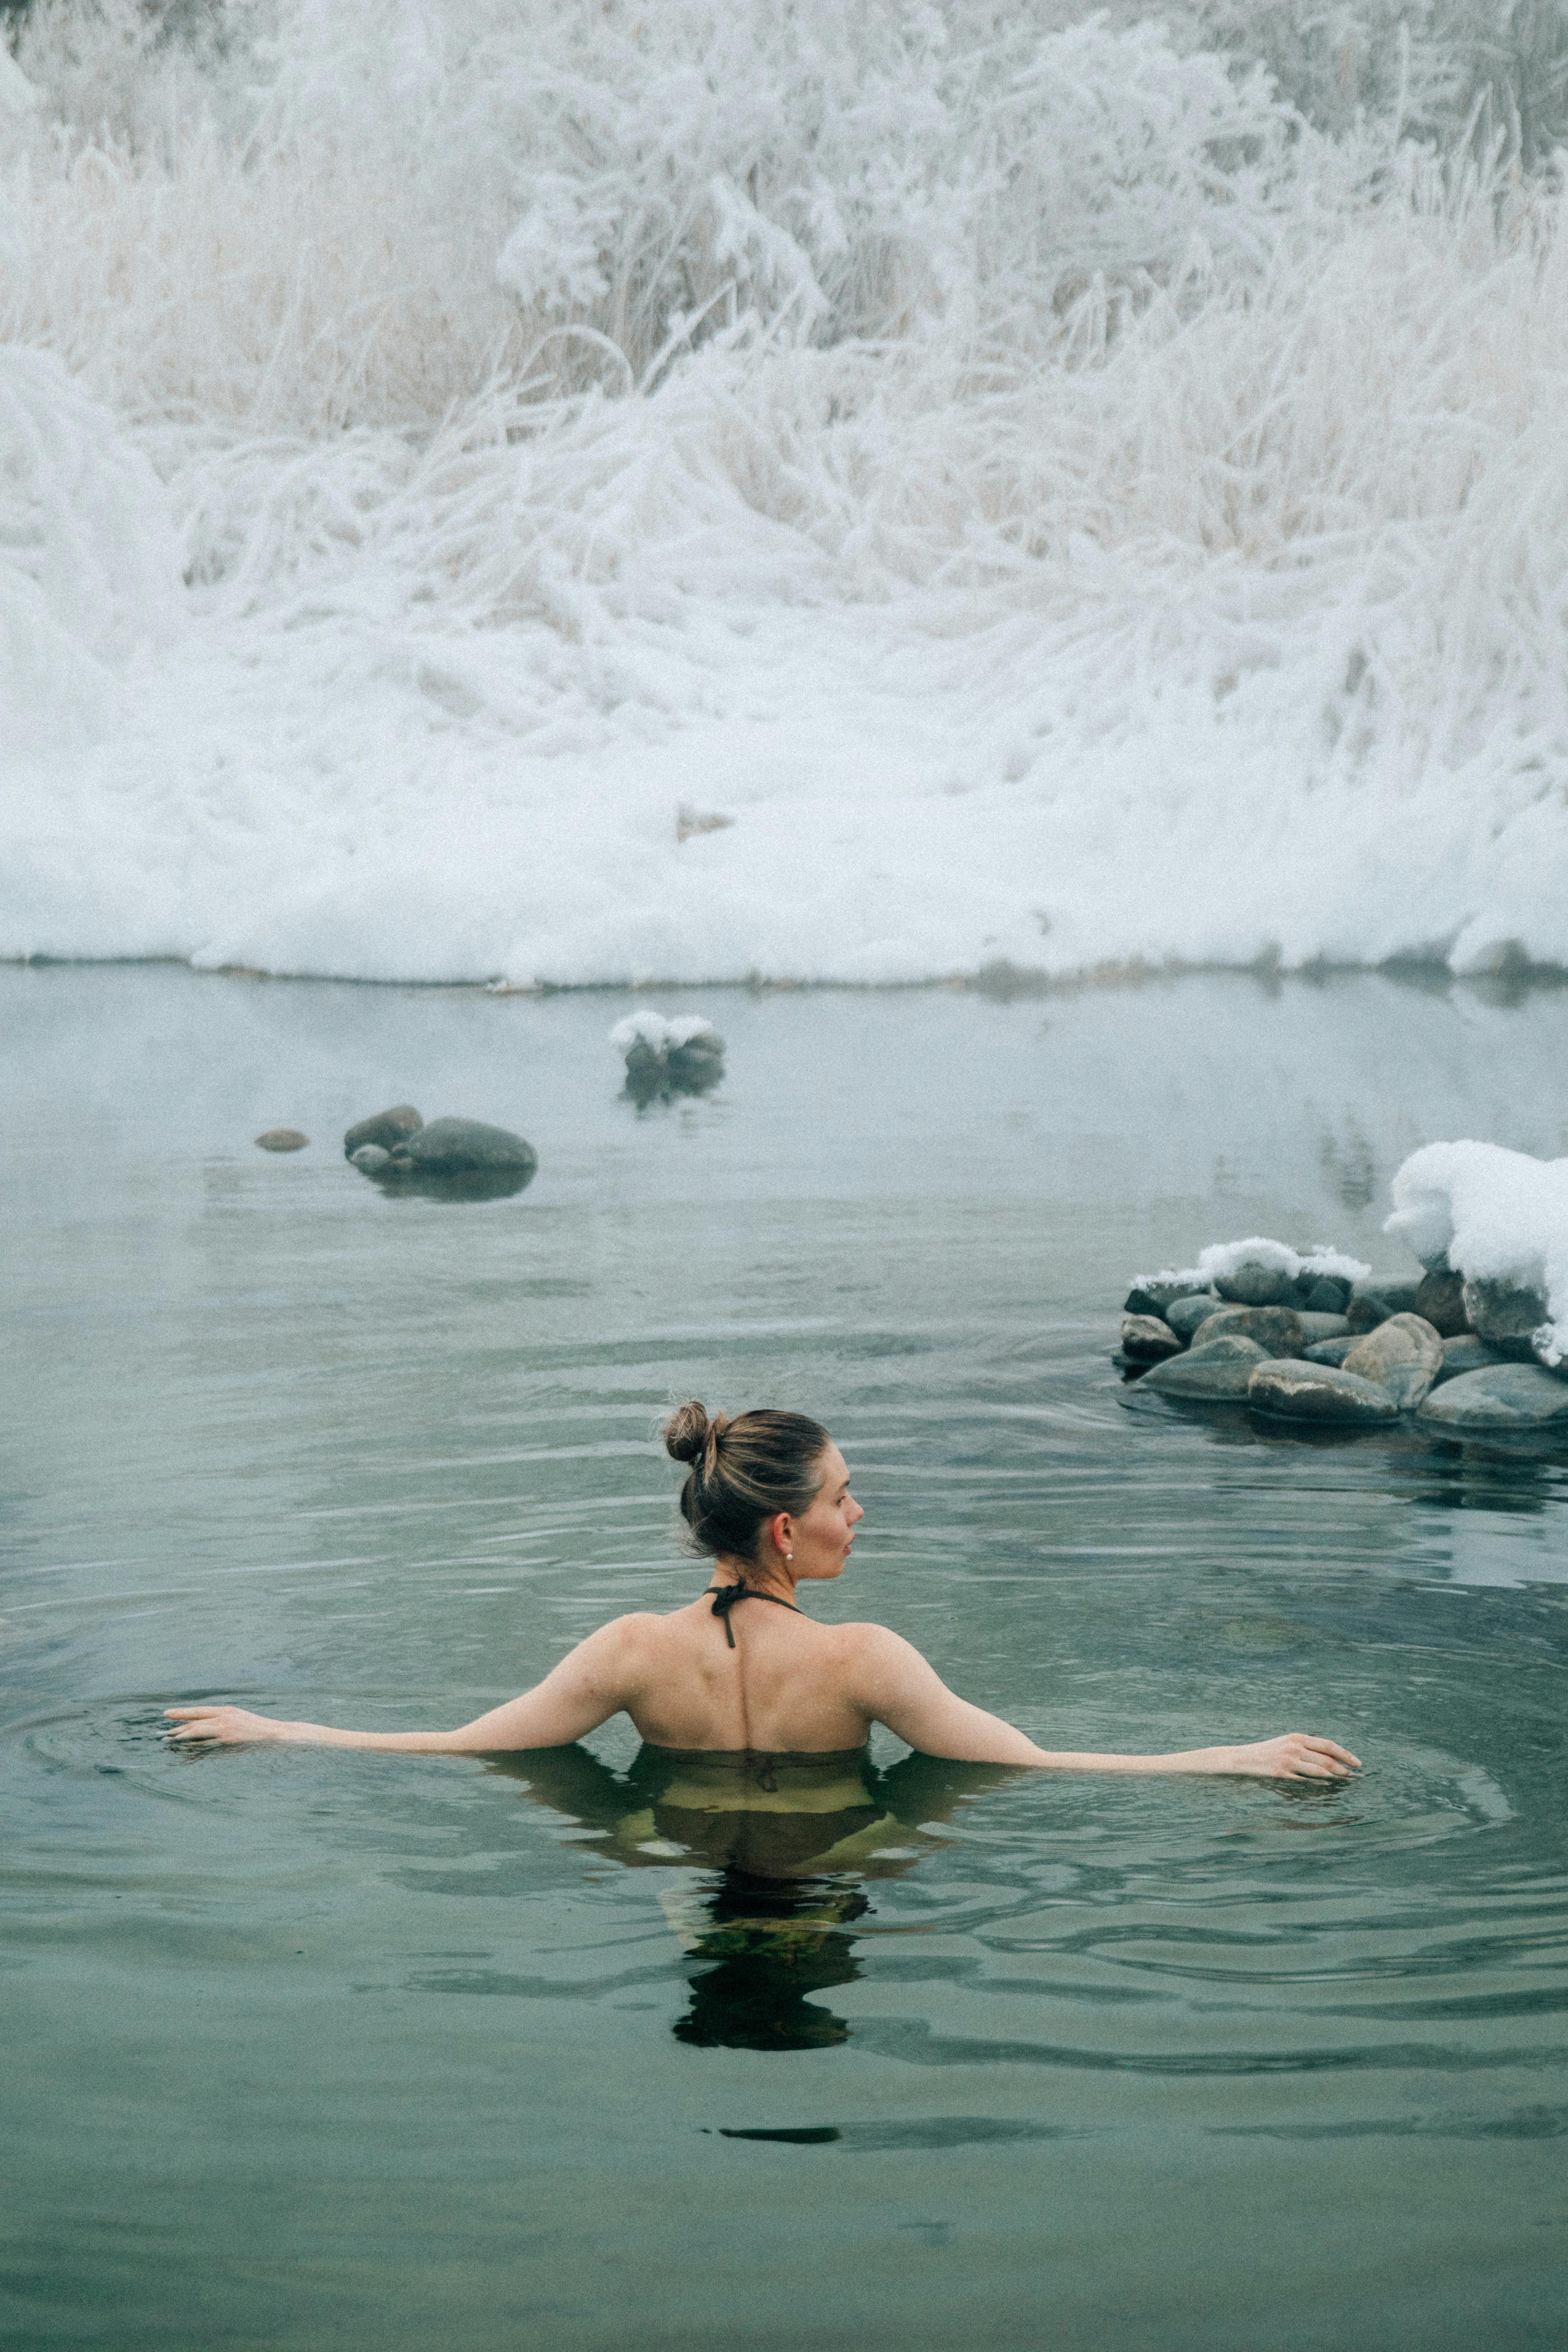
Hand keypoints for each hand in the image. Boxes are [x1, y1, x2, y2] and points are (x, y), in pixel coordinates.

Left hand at [164, 1705, 295, 1747]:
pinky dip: (193, 1751)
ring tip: (168, 1743)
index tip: (165, 1714)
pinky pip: (206, 1749)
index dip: (181, 1712)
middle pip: (195, 1724)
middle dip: (177, 1729)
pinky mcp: (227, 1746)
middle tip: (161, 1734)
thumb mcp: (235, 1714)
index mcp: (225, 1710)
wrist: (271, 1734)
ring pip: (197, 1737)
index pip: (198, 1711)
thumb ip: (218, 1716)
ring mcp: (225, 1734)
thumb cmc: (253, 1724)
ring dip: (181, 1740)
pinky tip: (184, 1753)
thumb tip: (198, 1721)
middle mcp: (223, 1720)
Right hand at [1220, 1733, 1360, 1779]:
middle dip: (1343, 1768)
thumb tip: (1331, 1757)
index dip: (1345, 1754)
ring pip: (1319, 1770)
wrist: (1243, 1759)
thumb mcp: (1287, 1742)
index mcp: (1297, 1737)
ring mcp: (1288, 1761)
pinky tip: (1327, 1788)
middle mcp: (1294, 1747)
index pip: (1327, 1745)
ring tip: (1344, 1782)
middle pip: (1326, 1758)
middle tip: (1353, 1776)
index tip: (1357, 1763)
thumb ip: (1306, 1747)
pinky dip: (1319, 1784)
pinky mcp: (1282, 1774)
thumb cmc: (1268, 1751)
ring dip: (1335, 1777)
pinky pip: (1306, 1781)